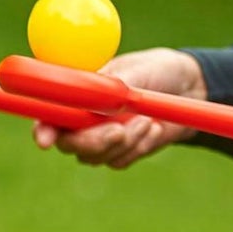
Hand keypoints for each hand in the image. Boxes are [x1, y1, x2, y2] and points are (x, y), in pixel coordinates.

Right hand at [32, 47, 202, 168]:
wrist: (189, 89)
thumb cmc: (158, 70)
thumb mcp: (136, 72)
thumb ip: (111, 87)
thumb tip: (91, 97)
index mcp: (78, 92)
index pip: (49, 114)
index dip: (42, 128)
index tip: (46, 139)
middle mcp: (82, 118)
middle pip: (68, 143)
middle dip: (94, 140)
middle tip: (119, 130)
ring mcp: (100, 137)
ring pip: (96, 156)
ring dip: (125, 140)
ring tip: (146, 119)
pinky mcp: (120, 151)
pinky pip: (120, 160)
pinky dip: (139, 145)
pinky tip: (152, 127)